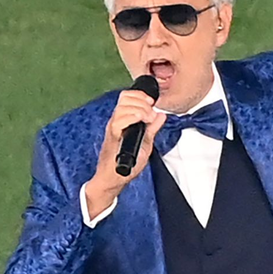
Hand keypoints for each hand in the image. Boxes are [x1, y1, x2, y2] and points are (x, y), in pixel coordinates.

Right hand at [85, 89, 167, 216]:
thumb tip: (161, 115)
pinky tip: (140, 120)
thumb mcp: (145, 143)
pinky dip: (131, 118)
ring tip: (147, 119)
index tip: (151, 101)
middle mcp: (116, 121)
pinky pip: (118, 122)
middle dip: (142, 101)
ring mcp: (113, 128)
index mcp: (123, 120)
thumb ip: (153, 129)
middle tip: (150, 113)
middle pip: (125, 98)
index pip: (128, 97)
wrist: (113, 178)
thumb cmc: (126, 164)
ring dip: (139, 109)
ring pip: (122, 107)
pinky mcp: (112, 137)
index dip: (140, 95)